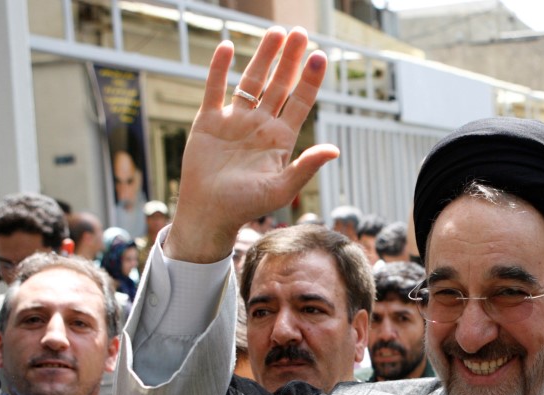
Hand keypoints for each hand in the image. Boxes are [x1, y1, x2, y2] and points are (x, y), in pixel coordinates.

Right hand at [166, 26, 339, 262]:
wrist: (209, 213)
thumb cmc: (247, 206)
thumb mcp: (281, 189)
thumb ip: (306, 167)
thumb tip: (334, 149)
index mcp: (280, 139)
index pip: (299, 103)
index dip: (309, 80)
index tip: (319, 56)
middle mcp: (260, 125)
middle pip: (278, 85)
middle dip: (289, 59)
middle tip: (299, 32)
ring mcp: (235, 121)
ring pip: (251, 81)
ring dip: (262, 57)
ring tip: (276, 32)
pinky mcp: (209, 121)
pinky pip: (214, 89)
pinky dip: (219, 68)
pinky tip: (227, 47)